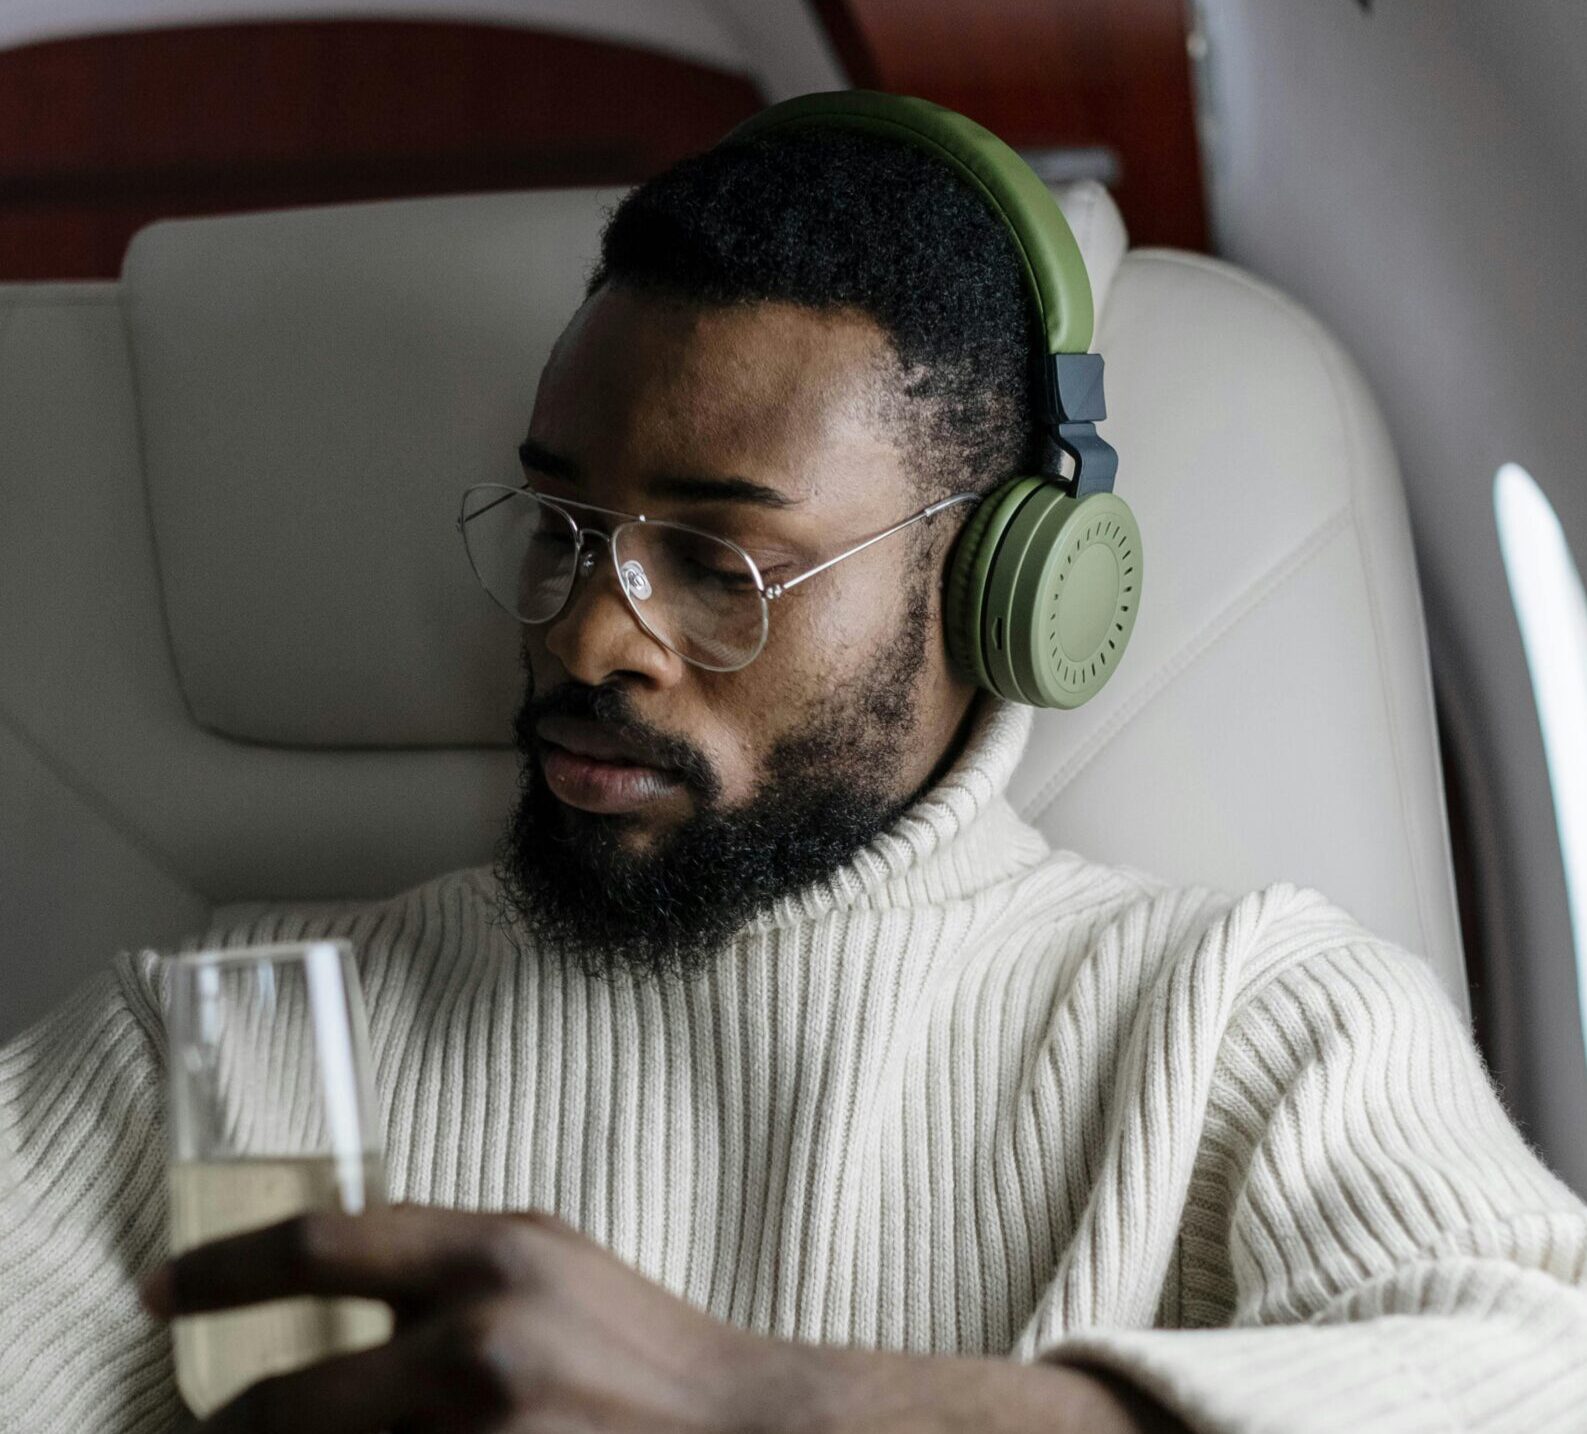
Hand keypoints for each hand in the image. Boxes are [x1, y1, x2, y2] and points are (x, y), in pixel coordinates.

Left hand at [140, 1204, 803, 1432]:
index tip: (158, 1289)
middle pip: (282, 1402)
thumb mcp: (544, 1262)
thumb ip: (444, 1265)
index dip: (220, 1268)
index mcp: (492, 1251)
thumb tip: (331, 1282)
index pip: (318, 1245)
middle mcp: (478, 1339)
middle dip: (222, 1433)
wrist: (742, 1430)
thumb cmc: (639, 1344)